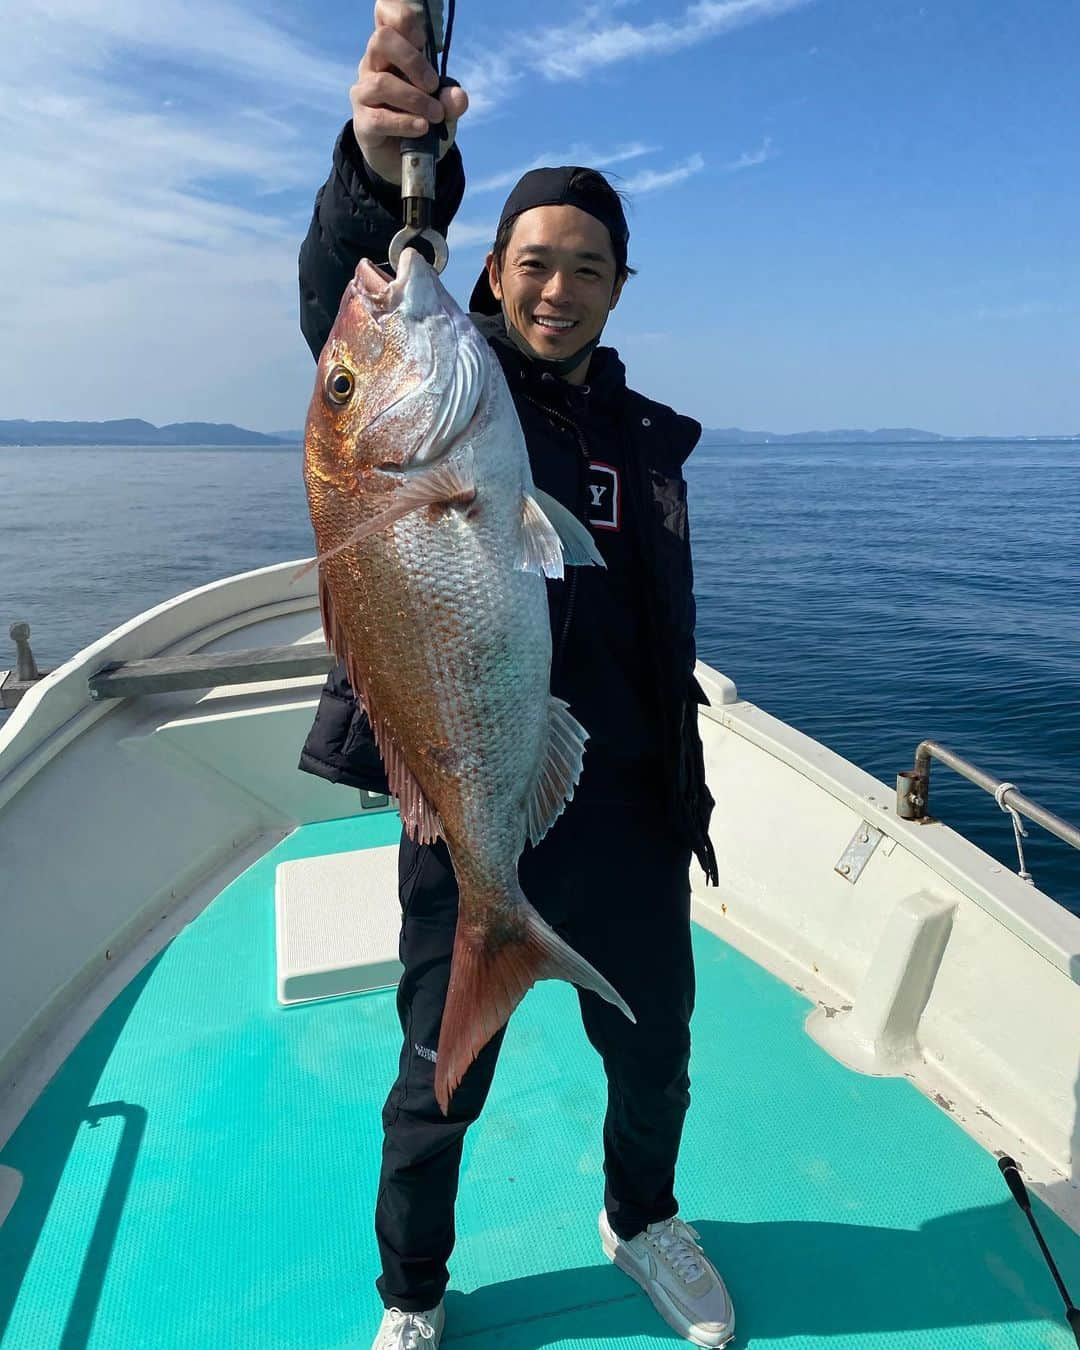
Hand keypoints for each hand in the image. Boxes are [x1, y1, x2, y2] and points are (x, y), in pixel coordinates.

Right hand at [351, 0, 468, 184]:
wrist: (405, 161)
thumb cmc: (421, 121)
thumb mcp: (443, 109)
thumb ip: (451, 100)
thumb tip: (457, 97)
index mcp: (392, 52)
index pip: (385, 15)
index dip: (402, 17)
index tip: (422, 40)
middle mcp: (373, 65)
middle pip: (382, 40)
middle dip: (413, 60)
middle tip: (433, 85)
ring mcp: (364, 93)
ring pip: (382, 82)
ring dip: (414, 99)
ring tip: (435, 115)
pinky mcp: (363, 123)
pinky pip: (380, 118)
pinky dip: (405, 122)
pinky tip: (422, 128)